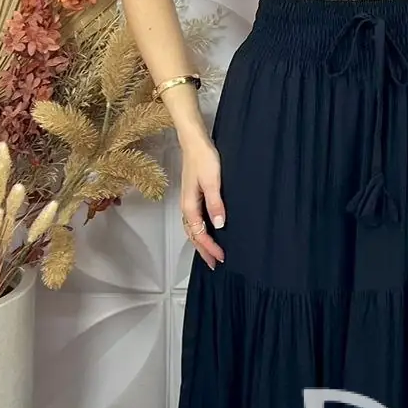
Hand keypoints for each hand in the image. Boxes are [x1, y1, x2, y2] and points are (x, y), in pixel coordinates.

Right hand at [180, 138, 225, 268]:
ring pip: (192, 230)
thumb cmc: (204, 159)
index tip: (221, 258)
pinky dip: (199, 232)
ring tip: (210, 254)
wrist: (194, 143)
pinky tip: (207, 232)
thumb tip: (219, 225)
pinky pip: (193, 221)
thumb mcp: (213, 182)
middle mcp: (186, 207)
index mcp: (190, 206)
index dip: (210, 248)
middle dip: (203, 251)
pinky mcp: (191, 197)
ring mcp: (187, 202)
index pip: (199, 234)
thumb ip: (215, 204)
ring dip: (200, 243)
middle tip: (214, 264)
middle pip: (193, 235)